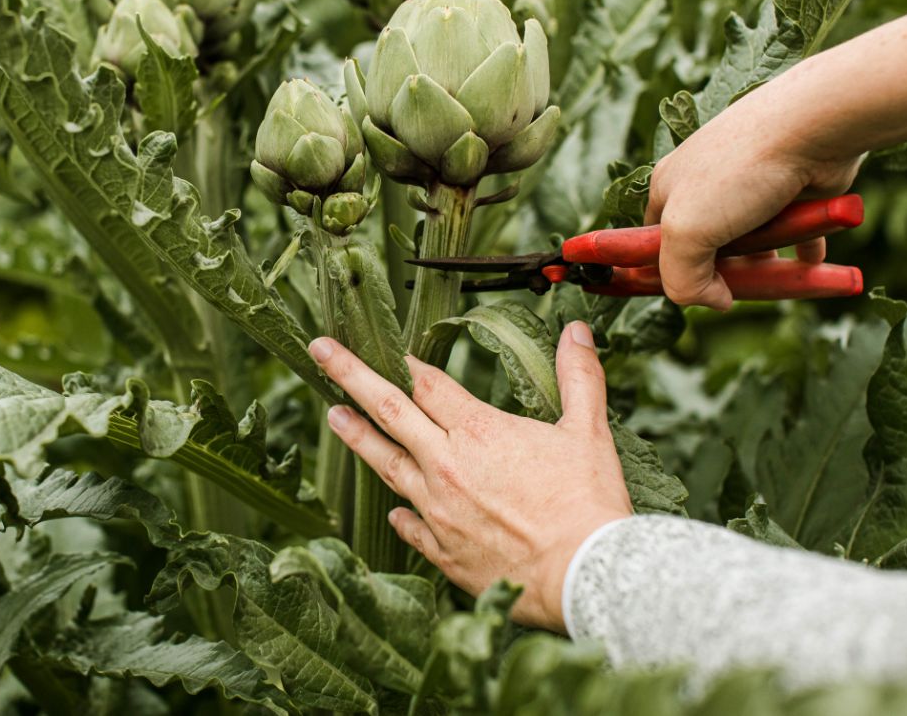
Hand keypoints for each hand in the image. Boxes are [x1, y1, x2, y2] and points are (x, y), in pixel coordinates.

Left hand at [310, 321, 631, 631]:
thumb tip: (577, 330)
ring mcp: (439, 511)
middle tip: (319, 350)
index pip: (429, 385)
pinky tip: (393, 510)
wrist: (584, 575)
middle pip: (389, 411)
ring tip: (332, 417)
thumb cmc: (588, 503)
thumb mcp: (588, 431)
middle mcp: (447, 466)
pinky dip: (401, 515)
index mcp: (478, 432)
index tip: (395, 351)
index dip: (410, 364)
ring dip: (358, 438)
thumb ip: (578, 376)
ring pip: (388, 465)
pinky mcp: (444, 552)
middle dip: (350, 375)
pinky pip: (411, 527)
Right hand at [646, 74, 860, 309]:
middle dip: (723, 273)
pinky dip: (802, 252)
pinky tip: (810, 263)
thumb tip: (715, 301)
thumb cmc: (740, 172)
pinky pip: (794, 234)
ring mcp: (750, 187)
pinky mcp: (791, 190)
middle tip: (738, 290)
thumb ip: (682, 279)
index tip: (692, 292)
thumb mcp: (686, 233)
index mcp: (668, 188)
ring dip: (764, 264)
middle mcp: (706, 185)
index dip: (669, 272)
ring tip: (780, 273)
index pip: (654, 242)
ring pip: (753, 243)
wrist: (813, 127)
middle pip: (707, 248)